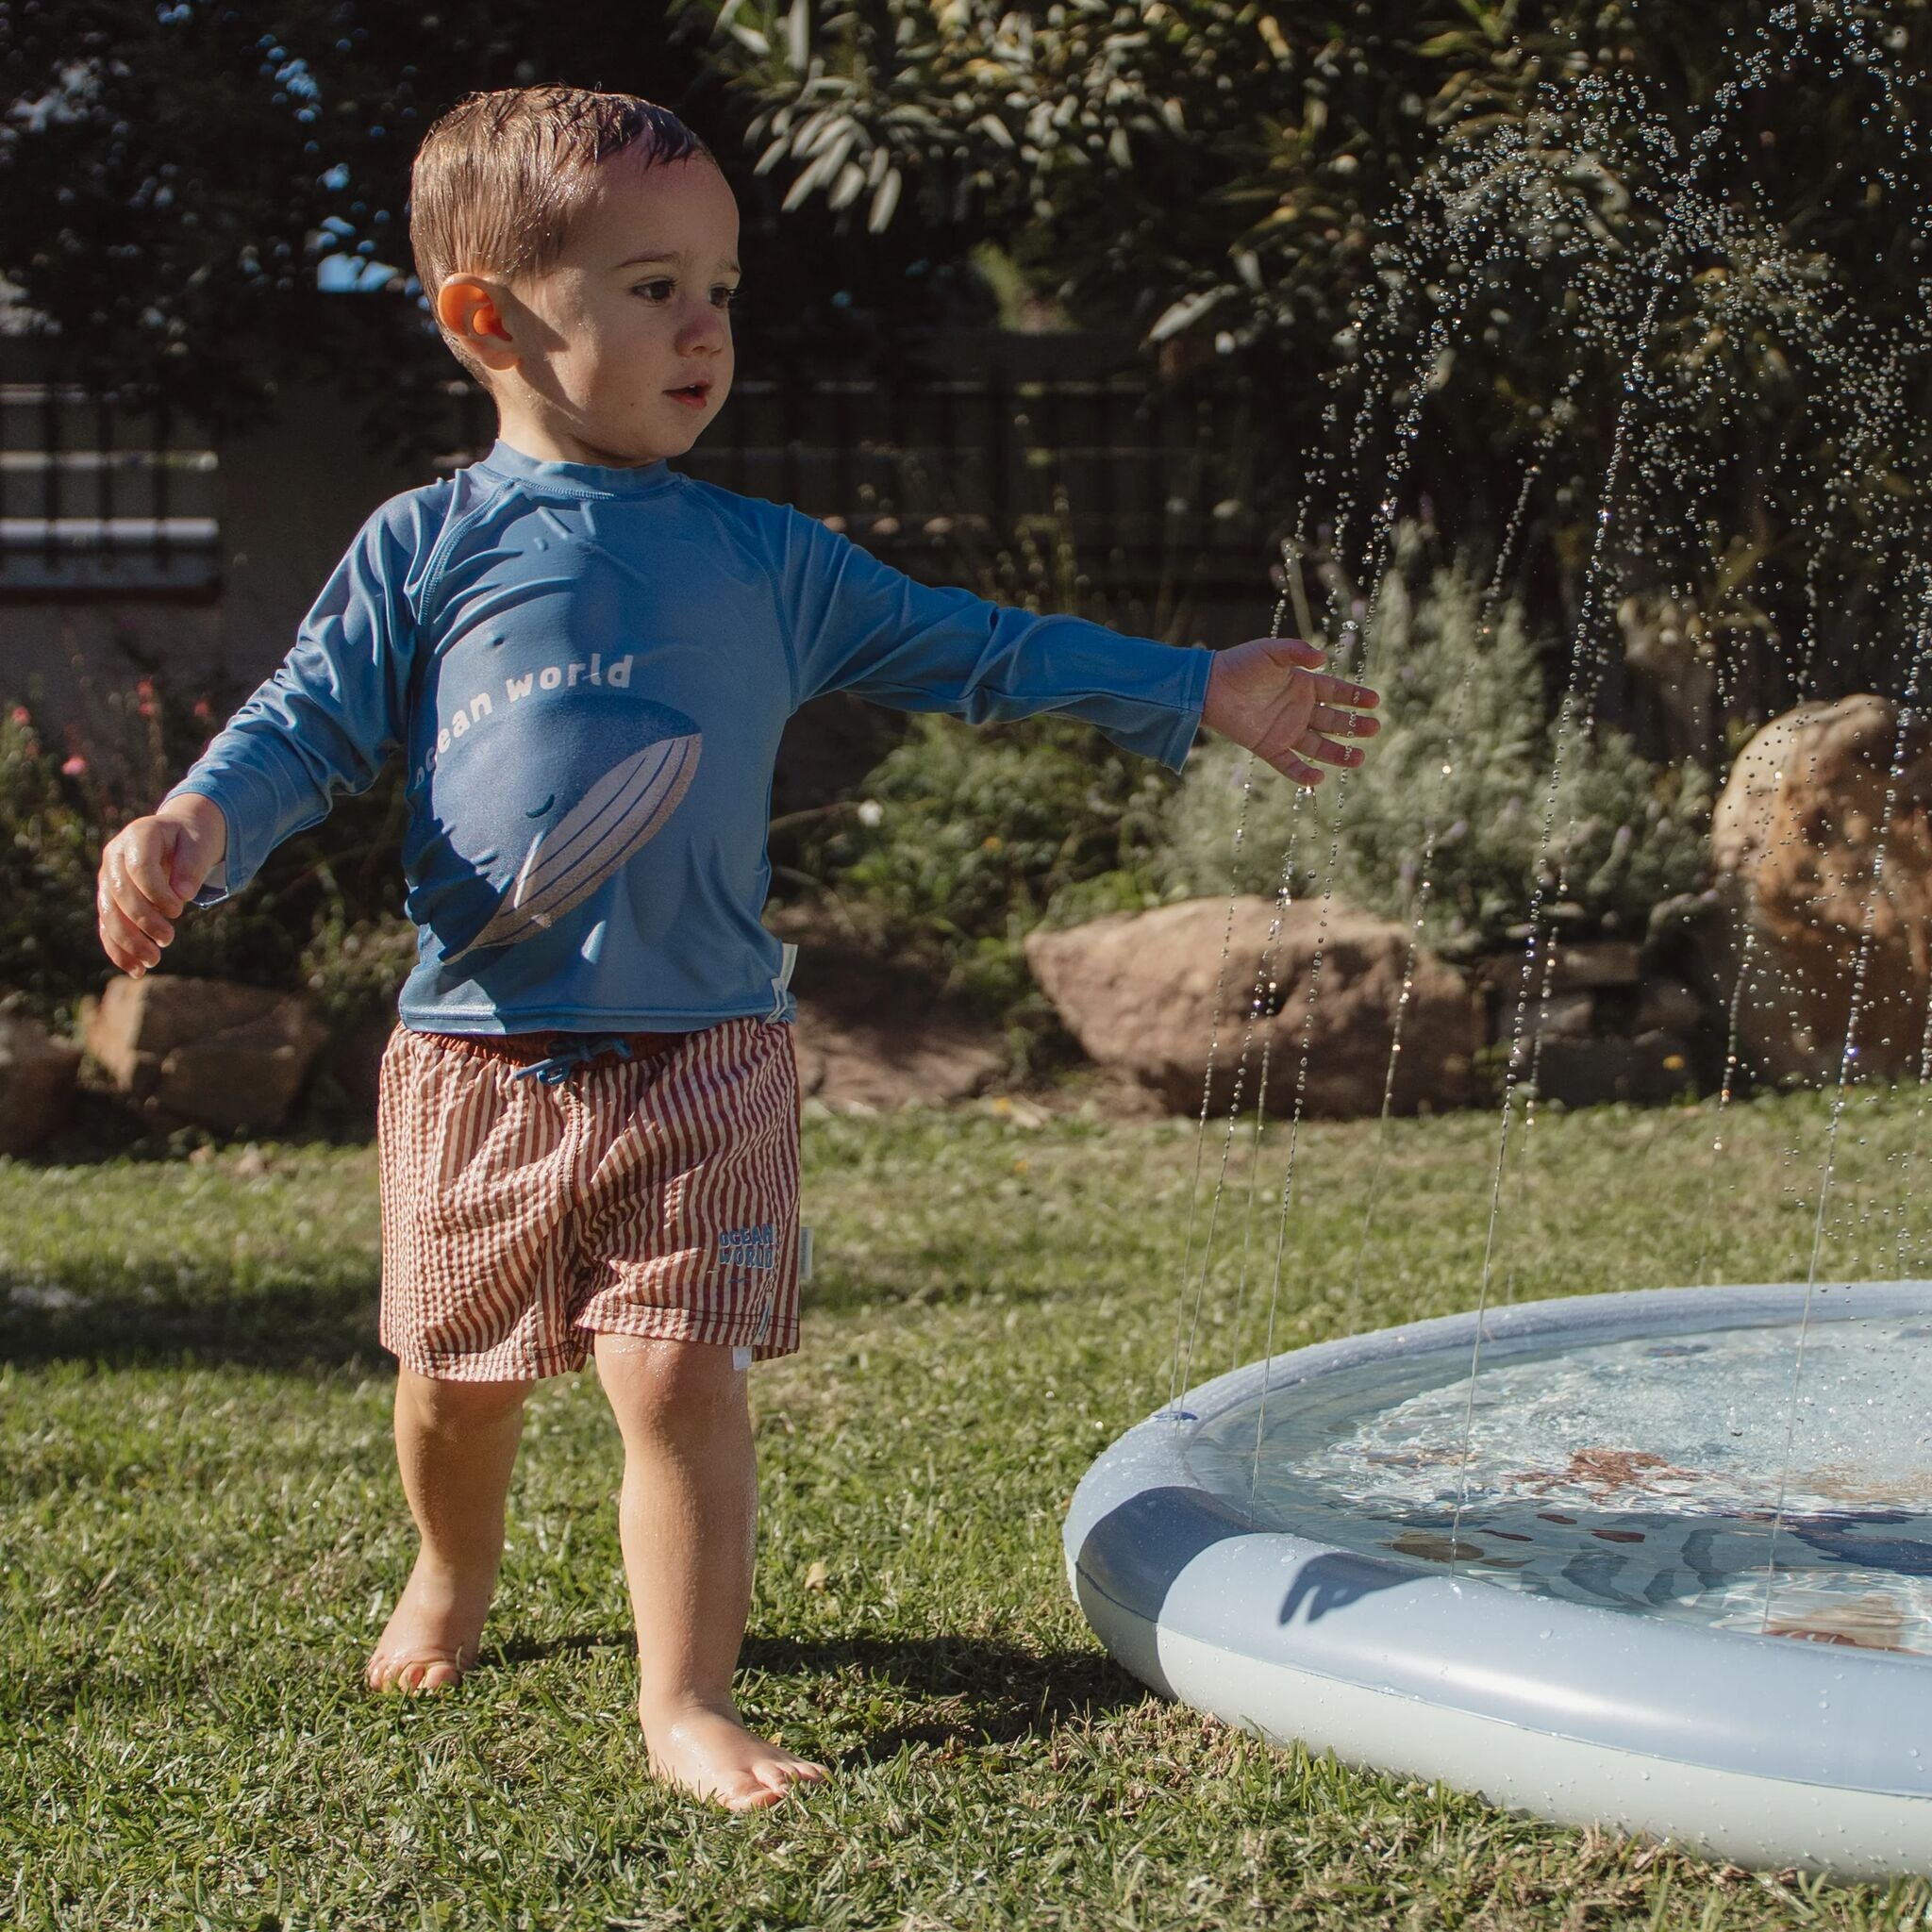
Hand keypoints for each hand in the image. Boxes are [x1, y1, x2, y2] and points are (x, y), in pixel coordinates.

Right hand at [96, 794, 227, 976]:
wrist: (179, 834)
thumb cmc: (192, 839)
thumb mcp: (200, 845)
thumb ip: (192, 866)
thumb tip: (183, 894)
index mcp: (138, 836)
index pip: (139, 868)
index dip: (156, 893)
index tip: (178, 911)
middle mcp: (115, 856)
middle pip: (119, 894)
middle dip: (142, 921)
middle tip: (168, 940)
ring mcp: (108, 878)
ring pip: (109, 914)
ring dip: (127, 941)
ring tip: (152, 962)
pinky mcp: (110, 899)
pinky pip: (108, 926)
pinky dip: (119, 950)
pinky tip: (135, 970)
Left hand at [1200, 636, 1380, 786]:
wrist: (1209, 686)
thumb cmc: (1240, 664)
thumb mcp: (1271, 652)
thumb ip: (1296, 652)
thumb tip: (1322, 658)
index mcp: (1304, 686)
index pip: (1337, 693)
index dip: (1356, 697)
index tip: (1375, 701)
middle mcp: (1299, 710)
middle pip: (1333, 722)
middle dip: (1354, 727)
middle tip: (1374, 729)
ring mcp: (1286, 731)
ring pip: (1319, 746)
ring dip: (1338, 753)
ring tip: (1359, 758)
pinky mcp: (1270, 748)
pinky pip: (1290, 764)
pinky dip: (1303, 773)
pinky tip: (1319, 778)